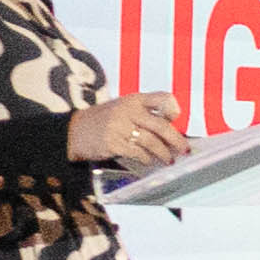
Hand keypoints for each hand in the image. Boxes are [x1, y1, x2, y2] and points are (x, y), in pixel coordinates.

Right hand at [68, 94, 185, 168]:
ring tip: (169, 160)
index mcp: (134, 100)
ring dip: (163, 153)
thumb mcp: (123, 108)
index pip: (162, 98)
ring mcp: (119, 126)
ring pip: (151, 142)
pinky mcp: (112, 142)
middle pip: (161, 125)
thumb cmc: (105, 120)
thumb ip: (144, 114)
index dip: (173, 108)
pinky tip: (149, 161)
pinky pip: (137, 152)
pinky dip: (147, 158)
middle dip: (176, 140)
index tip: (176, 119)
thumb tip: (171, 130)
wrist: (74, 131)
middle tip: (185, 150)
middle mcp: (128, 111)